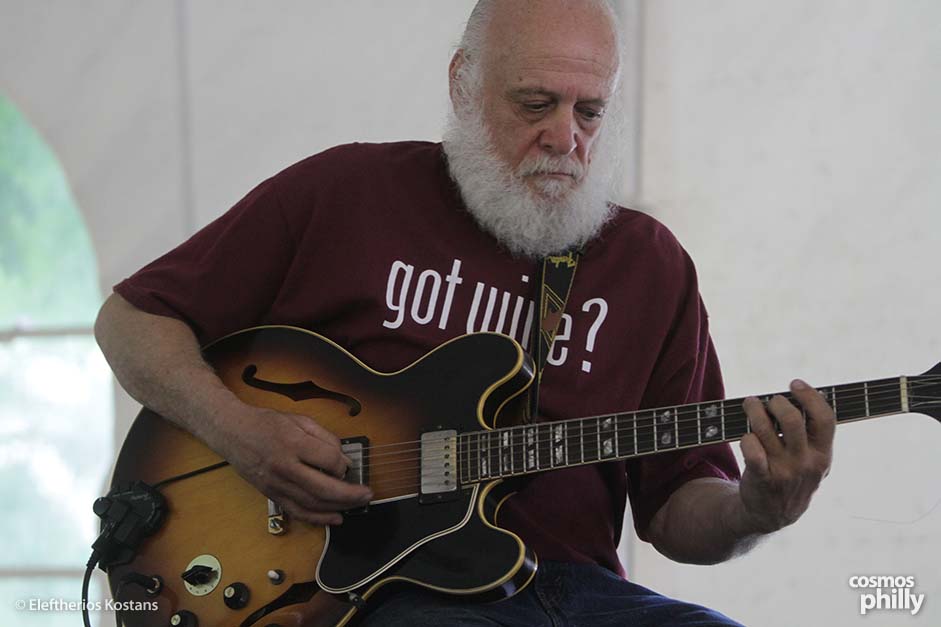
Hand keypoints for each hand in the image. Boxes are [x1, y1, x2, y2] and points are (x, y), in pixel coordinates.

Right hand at [212, 404, 372, 525]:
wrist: (231, 431)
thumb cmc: (266, 423)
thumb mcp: (300, 420)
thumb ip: (325, 438)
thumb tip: (343, 459)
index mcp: (293, 443)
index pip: (328, 460)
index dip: (344, 464)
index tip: (349, 464)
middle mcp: (284, 467)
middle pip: (322, 488)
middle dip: (350, 495)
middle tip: (367, 495)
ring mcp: (275, 484)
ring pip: (311, 504)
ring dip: (337, 508)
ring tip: (355, 506)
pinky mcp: (271, 495)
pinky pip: (297, 512)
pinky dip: (317, 519)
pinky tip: (334, 518)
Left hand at [738, 379, 834, 532]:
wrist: (774, 514)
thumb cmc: (793, 475)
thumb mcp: (813, 460)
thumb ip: (813, 434)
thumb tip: (804, 394)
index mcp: (823, 454)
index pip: (825, 418)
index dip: (810, 396)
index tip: (795, 383)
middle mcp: (805, 462)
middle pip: (791, 419)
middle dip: (776, 402)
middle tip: (768, 400)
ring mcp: (784, 471)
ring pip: (765, 429)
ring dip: (754, 410)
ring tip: (750, 404)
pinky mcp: (762, 478)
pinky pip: (751, 449)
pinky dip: (746, 437)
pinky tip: (747, 435)